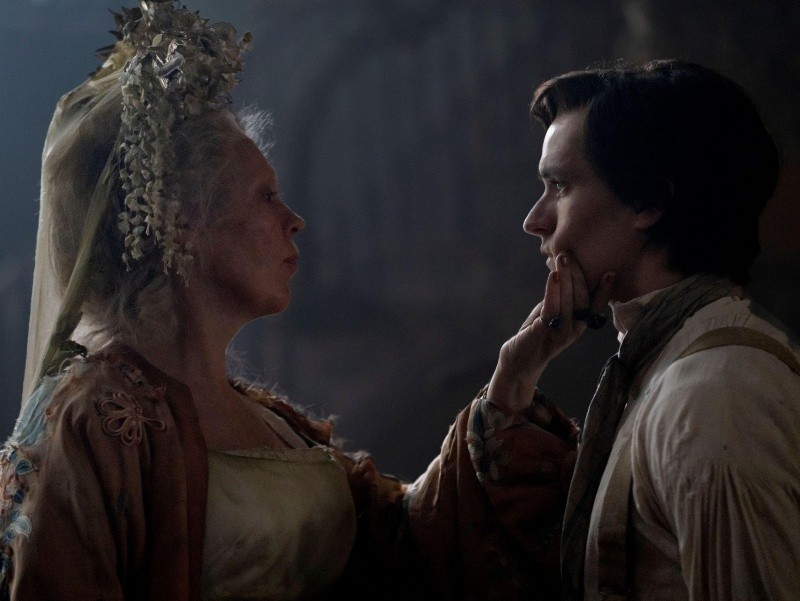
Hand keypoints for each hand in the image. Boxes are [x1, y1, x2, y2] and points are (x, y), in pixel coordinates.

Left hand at [487, 253, 614, 411]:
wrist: (519, 359)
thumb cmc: (537, 331)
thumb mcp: (553, 312)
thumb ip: (562, 296)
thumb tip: (564, 271)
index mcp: (580, 324)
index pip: (596, 306)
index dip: (605, 291)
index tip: (611, 273)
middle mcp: (574, 329)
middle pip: (582, 299)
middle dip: (578, 274)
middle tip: (570, 253)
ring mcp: (560, 333)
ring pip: (569, 302)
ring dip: (566, 278)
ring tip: (562, 258)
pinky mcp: (545, 333)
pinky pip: (551, 309)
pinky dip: (553, 292)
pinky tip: (553, 276)